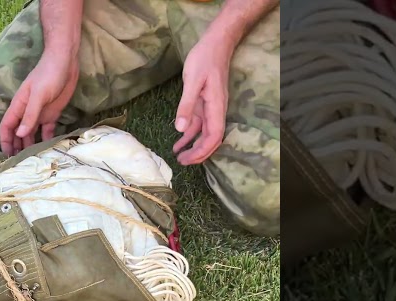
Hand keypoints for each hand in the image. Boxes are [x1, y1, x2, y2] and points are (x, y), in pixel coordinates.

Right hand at [0, 55, 79, 155]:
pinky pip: (47, 131)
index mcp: (19, 106)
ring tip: (32, 161)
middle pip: (18, 134)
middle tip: (19, 165)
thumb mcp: (38, 94)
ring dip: (30, 146)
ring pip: (31, 134)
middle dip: (16, 148)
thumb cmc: (48, 74)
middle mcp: (27, 112)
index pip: (7, 127)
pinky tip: (47, 150)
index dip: (4, 141)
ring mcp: (39, 114)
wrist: (65, 62)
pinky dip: (46, 140)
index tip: (5, 156)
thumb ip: (30, 115)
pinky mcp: (52, 114)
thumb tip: (19, 134)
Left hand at [173, 34, 233, 165]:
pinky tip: (179, 141)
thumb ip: (186, 105)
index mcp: (216, 107)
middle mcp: (216, 111)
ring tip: (178, 156)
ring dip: (193, 146)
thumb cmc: (204, 59)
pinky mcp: (205, 103)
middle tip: (182, 162)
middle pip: (211, 139)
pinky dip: (190, 134)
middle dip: (198, 153)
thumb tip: (181, 129)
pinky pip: (199, 124)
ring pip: (204, 133)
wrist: (215, 44)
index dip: (202, 151)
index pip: (214, 136)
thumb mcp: (192, 81)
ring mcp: (211, 108)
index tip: (188, 159)